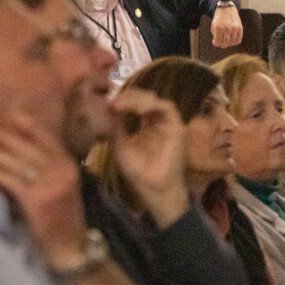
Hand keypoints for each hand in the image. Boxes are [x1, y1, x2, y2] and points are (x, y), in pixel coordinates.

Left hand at [0, 110, 87, 269]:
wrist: (70, 245)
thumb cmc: (62, 216)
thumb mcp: (63, 186)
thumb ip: (50, 169)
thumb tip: (24, 150)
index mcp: (70, 166)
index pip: (49, 140)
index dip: (31, 127)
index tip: (13, 115)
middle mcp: (62, 172)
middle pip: (30, 148)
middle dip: (6, 137)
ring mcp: (51, 185)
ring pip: (19, 163)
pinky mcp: (37, 199)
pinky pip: (13, 181)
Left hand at [110, 89, 188, 227]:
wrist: (153, 188)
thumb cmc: (139, 171)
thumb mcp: (121, 144)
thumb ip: (118, 126)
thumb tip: (109, 107)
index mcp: (145, 125)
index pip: (135, 104)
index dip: (122, 100)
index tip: (108, 103)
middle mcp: (157, 121)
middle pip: (145, 99)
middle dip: (128, 96)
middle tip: (114, 101)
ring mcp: (168, 123)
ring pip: (155, 100)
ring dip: (138, 99)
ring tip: (123, 104)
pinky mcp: (177, 126)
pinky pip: (167, 108)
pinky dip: (152, 105)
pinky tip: (138, 110)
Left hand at [210, 5, 243, 47]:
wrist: (227, 8)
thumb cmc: (219, 18)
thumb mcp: (213, 25)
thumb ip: (215, 35)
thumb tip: (217, 43)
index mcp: (218, 28)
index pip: (217, 42)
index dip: (216, 44)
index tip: (216, 42)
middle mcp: (227, 29)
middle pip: (225, 44)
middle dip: (222, 45)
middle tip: (221, 43)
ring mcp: (234, 29)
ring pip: (232, 43)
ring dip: (229, 44)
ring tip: (227, 40)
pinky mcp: (240, 28)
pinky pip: (238, 40)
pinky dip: (235, 42)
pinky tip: (232, 39)